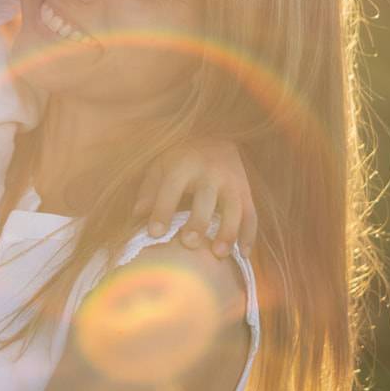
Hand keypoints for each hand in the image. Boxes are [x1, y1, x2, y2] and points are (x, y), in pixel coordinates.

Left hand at [135, 138, 257, 258]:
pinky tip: (243, 254)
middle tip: (189, 244)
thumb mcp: (161, 165)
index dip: (162, 210)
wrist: (216, 137)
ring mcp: (232, 182)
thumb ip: (149, 189)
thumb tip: (138, 215)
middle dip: (198, 221)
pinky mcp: (246, 192)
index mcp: (184, 164)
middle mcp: (210, 172)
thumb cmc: (181, 158)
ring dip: (228, 231)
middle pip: (206, 198)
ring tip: (219, 254)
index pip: (172, 188)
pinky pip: (251, 215)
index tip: (154, 233)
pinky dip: (249, 235)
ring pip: (234, 208)